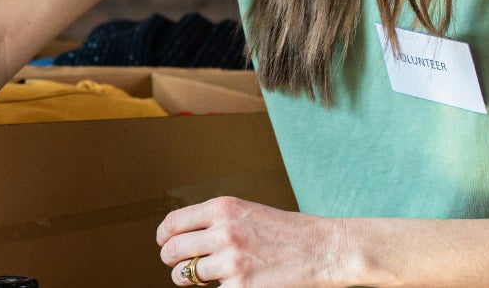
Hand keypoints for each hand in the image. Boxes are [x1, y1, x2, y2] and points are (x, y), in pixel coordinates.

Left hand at [157, 196, 346, 286]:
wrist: (324, 249)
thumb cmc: (288, 231)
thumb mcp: (247, 212)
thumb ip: (217, 221)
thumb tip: (186, 236)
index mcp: (223, 209)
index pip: (174, 223)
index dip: (164, 236)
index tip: (164, 243)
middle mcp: (223, 232)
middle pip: (173, 250)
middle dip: (171, 260)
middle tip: (178, 265)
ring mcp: (231, 262)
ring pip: (187, 275)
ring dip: (190, 279)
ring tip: (203, 277)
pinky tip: (232, 283)